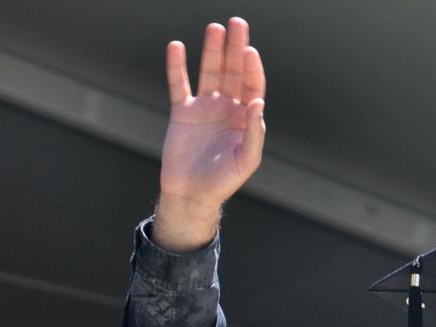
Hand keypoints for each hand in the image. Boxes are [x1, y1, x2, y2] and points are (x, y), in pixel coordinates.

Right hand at [155, 18, 265, 251]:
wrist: (190, 194)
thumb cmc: (222, 181)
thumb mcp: (245, 161)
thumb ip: (254, 133)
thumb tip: (258, 104)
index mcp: (246, 119)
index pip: (252, 86)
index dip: (252, 68)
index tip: (250, 51)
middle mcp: (227, 109)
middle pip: (233, 72)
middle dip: (235, 49)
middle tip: (237, 23)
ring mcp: (204, 108)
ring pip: (209, 73)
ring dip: (212, 51)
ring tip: (215, 28)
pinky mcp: (182, 112)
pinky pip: (179, 84)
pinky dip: (177, 66)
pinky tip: (177, 46)